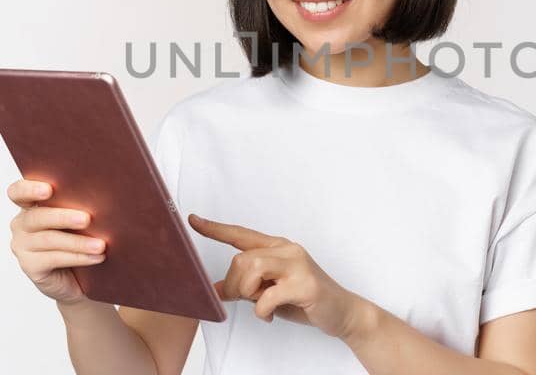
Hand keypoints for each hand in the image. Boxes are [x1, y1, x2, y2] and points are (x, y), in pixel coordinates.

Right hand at [6, 178, 107, 305]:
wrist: (79, 277)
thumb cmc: (79, 239)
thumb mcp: (78, 219)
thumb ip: (78, 204)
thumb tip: (102, 195)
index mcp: (30, 205)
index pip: (18, 192)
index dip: (29, 189)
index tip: (49, 189)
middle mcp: (21, 224)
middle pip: (37, 217)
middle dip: (63, 217)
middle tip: (86, 219)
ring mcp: (22, 246)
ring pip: (49, 239)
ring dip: (78, 242)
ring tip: (100, 244)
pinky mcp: (29, 266)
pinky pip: (54, 258)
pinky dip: (78, 257)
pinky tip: (96, 257)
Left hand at [188, 213, 369, 339]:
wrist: (342, 312)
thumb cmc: (305, 300)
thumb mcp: (269, 292)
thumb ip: (246, 286)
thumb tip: (215, 290)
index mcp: (277, 247)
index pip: (241, 234)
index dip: (215, 229)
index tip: (193, 220)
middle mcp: (288, 250)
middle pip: (241, 259)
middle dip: (234, 285)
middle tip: (243, 300)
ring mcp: (298, 265)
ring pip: (252, 268)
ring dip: (247, 293)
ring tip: (259, 305)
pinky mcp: (306, 284)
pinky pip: (268, 296)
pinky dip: (262, 310)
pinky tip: (270, 314)